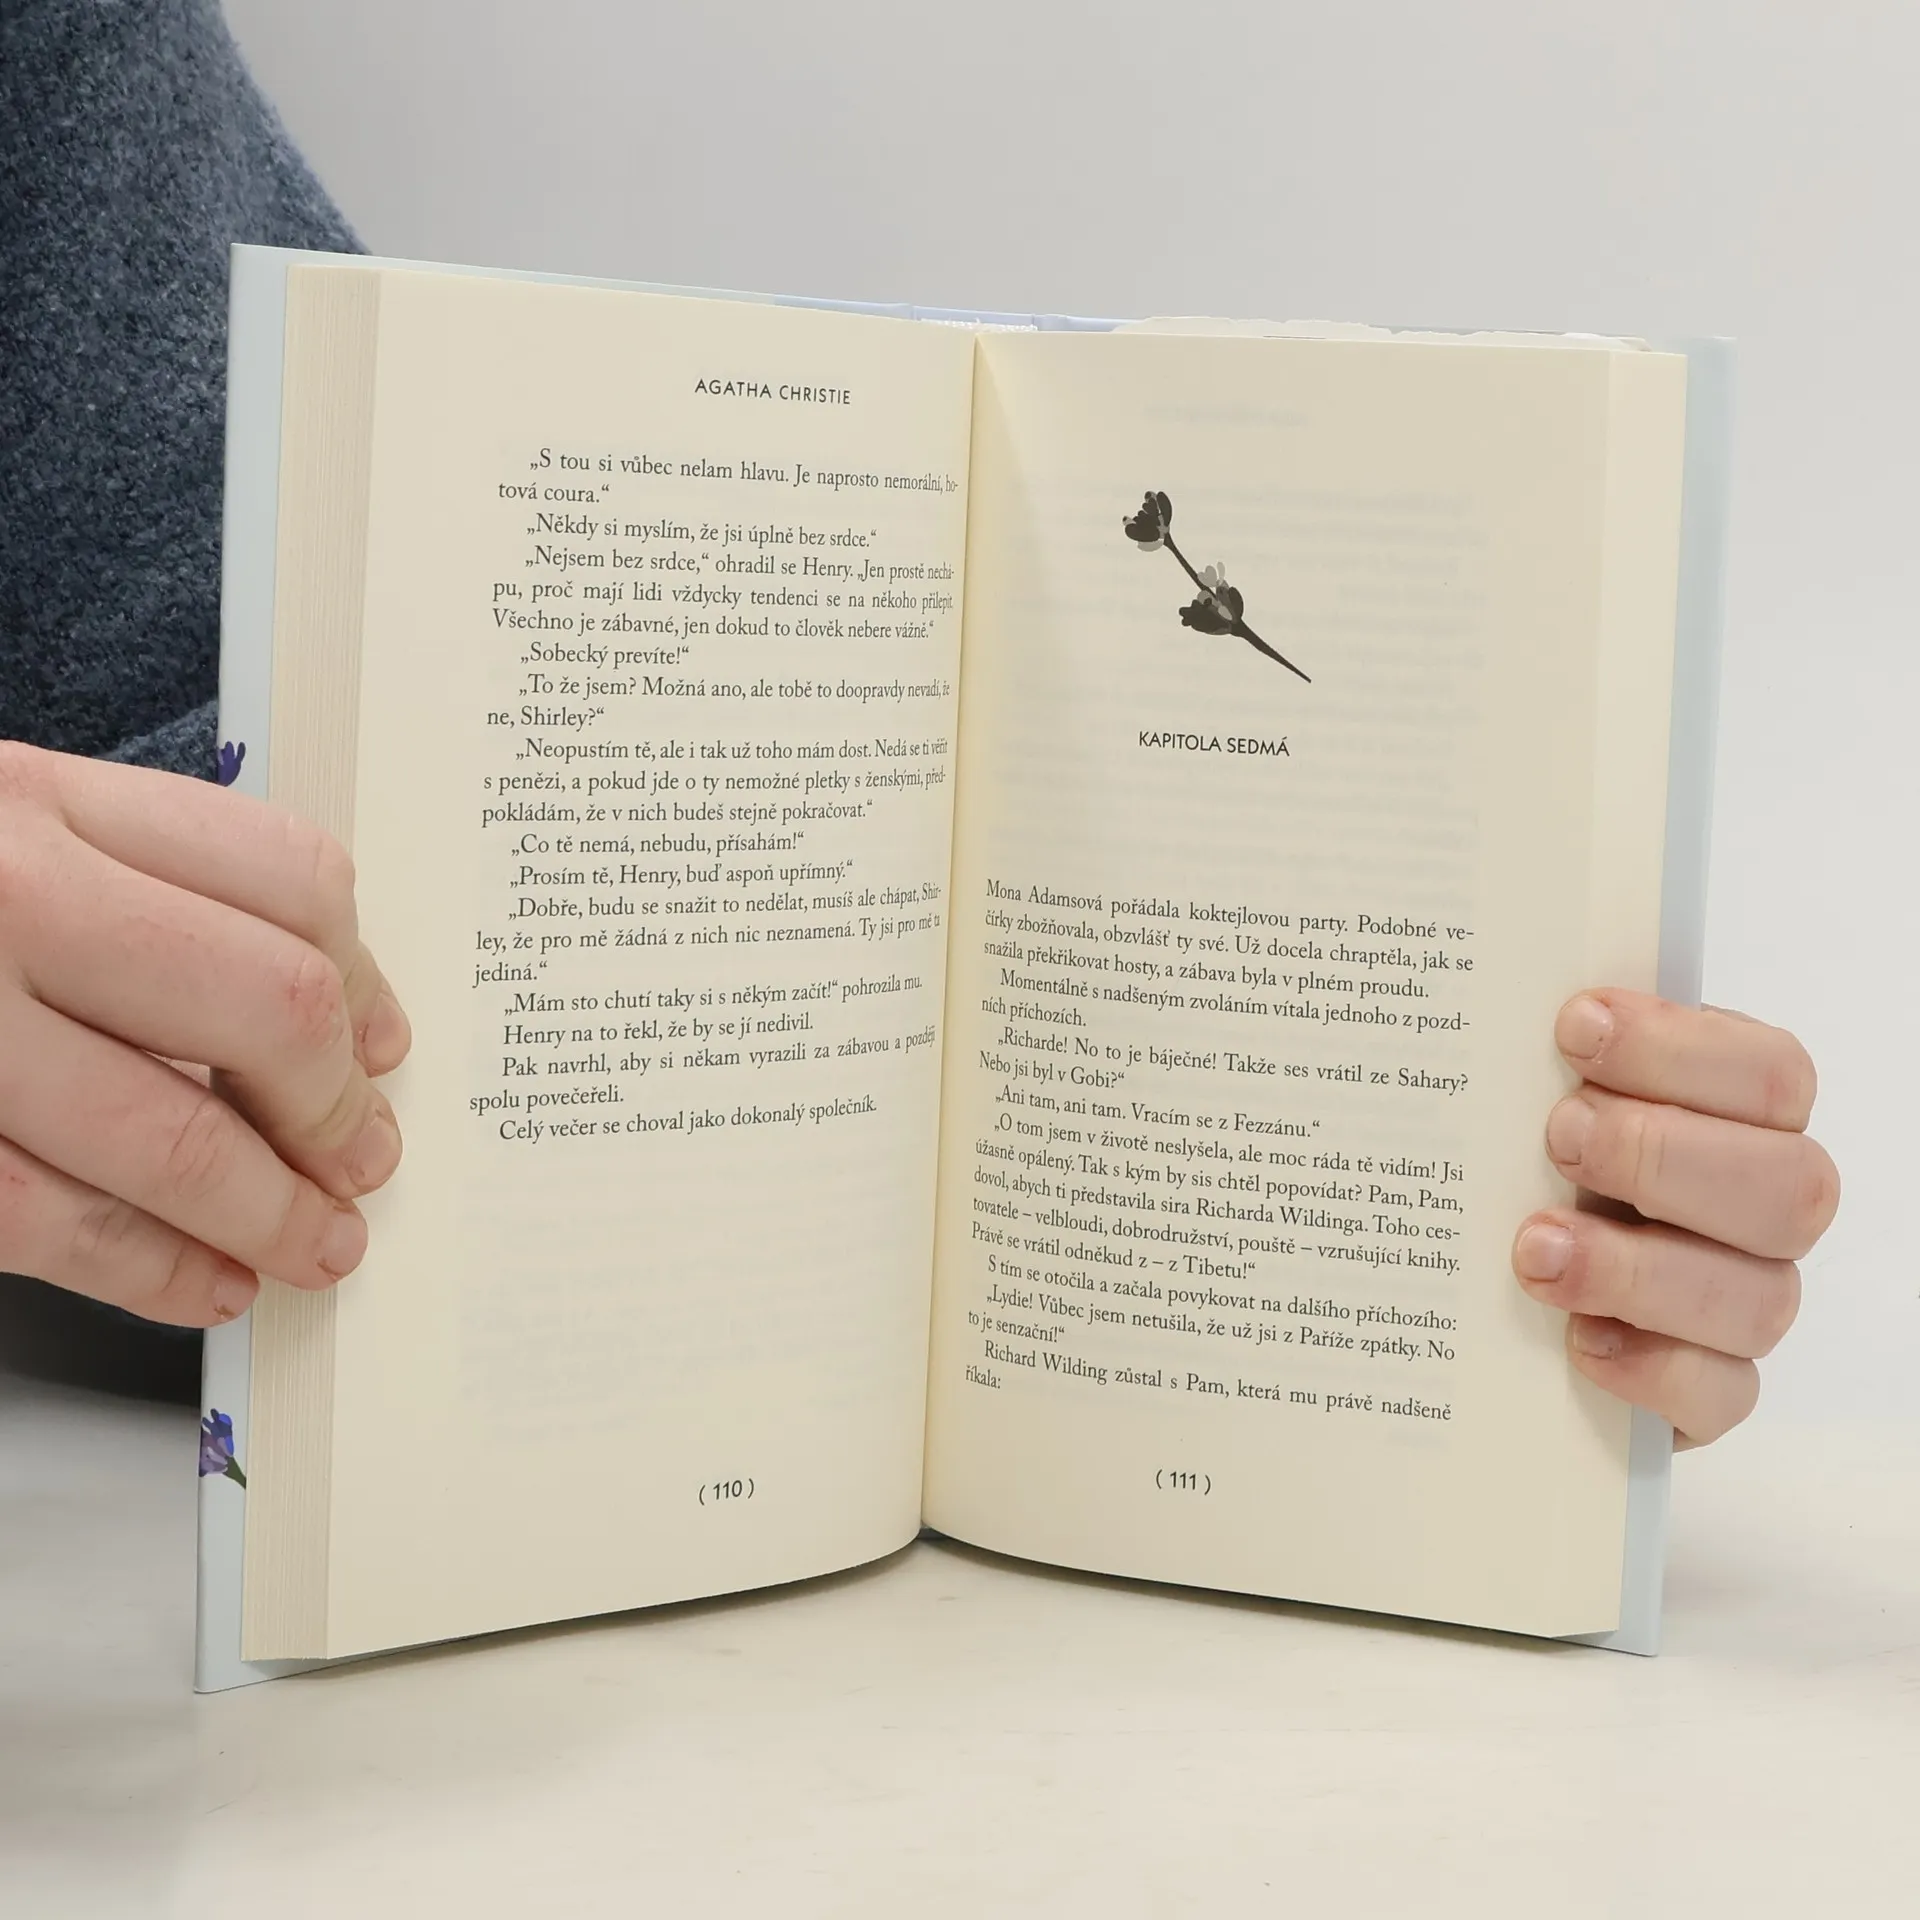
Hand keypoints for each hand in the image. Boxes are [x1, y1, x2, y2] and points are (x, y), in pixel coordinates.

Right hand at [0, 744, 409, 1326]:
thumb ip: (135, 880)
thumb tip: (325, 1010)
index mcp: (37, 796)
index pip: (288, 876)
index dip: (364, 977)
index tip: (383, 1046)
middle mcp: (0, 893)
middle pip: (267, 1007)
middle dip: (336, 1109)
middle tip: (365, 1157)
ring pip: (171, 1136)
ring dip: (271, 1212)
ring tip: (318, 1245)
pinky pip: (50, 1221)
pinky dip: (154, 1269)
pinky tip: (207, 1284)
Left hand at [1512, 989, 1837, 1445]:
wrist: (1510, 1283)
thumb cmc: (1531, 1154)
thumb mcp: (1531, 1090)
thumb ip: (1538, 1053)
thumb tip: (1472, 998)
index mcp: (1740, 1112)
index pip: (1769, 1074)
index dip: (1682, 1049)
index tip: (1575, 1027)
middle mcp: (1762, 1204)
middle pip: (1791, 1185)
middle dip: (1663, 1154)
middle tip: (1558, 1136)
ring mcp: (1745, 1298)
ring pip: (1759, 1297)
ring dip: (1639, 1269)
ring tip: (1534, 1247)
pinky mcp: (1710, 1385)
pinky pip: (1721, 1393)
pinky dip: (1649, 1369)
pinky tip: (1575, 1340)